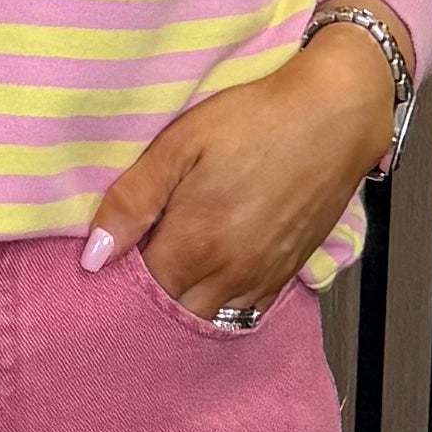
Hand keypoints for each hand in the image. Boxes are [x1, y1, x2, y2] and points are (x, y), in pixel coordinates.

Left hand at [77, 30, 399, 323]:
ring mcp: (263, 278)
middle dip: (149, 295)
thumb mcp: (182, 143)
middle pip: (172, 310)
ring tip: (173, 268)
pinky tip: (211, 276)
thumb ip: (134, 200)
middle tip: (138, 262)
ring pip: (209, 317)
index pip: (138, 289)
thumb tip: (95, 255)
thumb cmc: (257, 118)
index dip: (118, 276)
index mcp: (195, 244)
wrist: (336, 114)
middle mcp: (229, 274)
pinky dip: (222, 302)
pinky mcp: (288, 273)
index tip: (110, 257)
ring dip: (185, 301)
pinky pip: (245, 311)